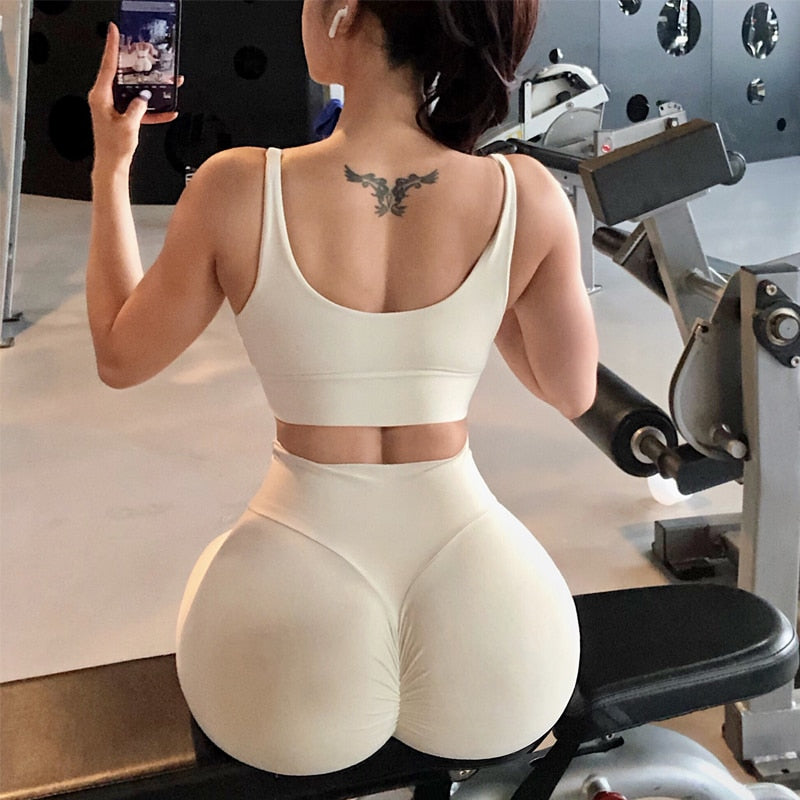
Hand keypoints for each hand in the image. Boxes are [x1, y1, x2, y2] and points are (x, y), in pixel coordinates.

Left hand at [88, 23, 180, 167]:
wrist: (112, 166)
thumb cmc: (114, 148)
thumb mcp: (129, 125)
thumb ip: (138, 106)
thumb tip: (145, 96)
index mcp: (100, 96)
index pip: (108, 66)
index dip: (112, 47)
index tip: (115, 31)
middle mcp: (104, 98)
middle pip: (123, 76)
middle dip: (138, 66)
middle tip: (146, 54)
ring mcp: (113, 107)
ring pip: (134, 92)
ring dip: (150, 90)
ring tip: (166, 83)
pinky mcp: (122, 116)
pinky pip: (139, 108)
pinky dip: (152, 110)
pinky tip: (168, 112)